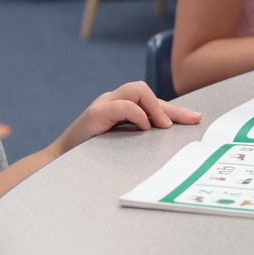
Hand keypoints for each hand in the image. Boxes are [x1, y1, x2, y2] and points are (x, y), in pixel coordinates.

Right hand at [52, 81, 201, 154]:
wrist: (58, 165)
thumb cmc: (90, 156)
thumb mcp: (121, 144)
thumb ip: (139, 138)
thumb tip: (167, 140)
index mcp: (118, 106)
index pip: (151, 101)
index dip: (174, 110)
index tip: (196, 118)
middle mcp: (111, 100)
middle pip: (145, 90)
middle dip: (169, 107)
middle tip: (185, 123)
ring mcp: (102, 105)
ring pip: (136, 90)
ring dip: (154, 107)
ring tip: (162, 126)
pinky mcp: (94, 115)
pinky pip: (122, 105)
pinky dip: (137, 115)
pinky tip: (143, 128)